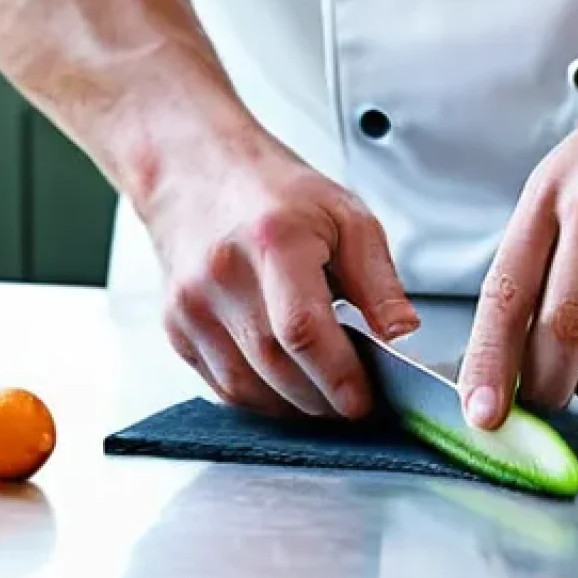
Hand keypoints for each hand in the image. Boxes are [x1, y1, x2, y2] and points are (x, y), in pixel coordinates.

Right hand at [149, 128, 418, 418]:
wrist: (195, 171)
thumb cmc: (273, 193)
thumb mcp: (346, 216)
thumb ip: (378, 280)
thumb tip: (402, 335)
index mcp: (273, 240)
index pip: (303, 329)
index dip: (338, 376)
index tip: (365, 399)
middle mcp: (222, 274)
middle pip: (275, 366)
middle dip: (322, 399)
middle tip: (355, 402)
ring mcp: (190, 304)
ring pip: (245, 387)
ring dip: (292, 406)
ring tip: (325, 397)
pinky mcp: (176, 325)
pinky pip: (221, 385)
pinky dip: (261, 398)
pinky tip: (287, 387)